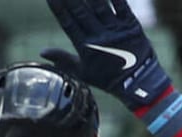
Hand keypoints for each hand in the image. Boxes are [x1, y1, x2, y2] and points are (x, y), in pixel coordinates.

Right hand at [41, 0, 172, 108]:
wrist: (139, 84)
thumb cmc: (109, 79)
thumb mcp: (84, 73)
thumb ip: (63, 60)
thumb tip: (42, 52)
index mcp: (86, 47)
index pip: (68, 23)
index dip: (58, 9)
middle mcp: (99, 36)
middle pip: (80, 11)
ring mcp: (115, 29)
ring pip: (99, 5)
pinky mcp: (131, 25)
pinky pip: (121, 6)